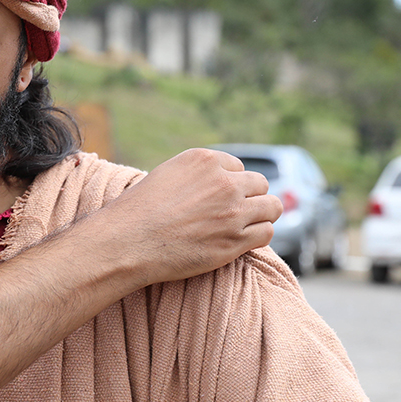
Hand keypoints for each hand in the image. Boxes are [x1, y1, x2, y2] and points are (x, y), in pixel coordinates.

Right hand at [78, 148, 281, 286]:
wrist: (128, 241)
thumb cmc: (138, 211)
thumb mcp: (167, 175)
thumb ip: (196, 175)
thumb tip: (215, 183)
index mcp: (205, 160)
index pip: (238, 168)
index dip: (230, 184)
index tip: (218, 199)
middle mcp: (224, 182)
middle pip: (260, 184)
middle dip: (250, 198)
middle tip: (233, 214)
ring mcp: (233, 211)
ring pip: (272, 207)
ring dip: (261, 216)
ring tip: (244, 227)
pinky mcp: (235, 240)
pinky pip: (267, 233)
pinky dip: (258, 237)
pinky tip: (241, 241)